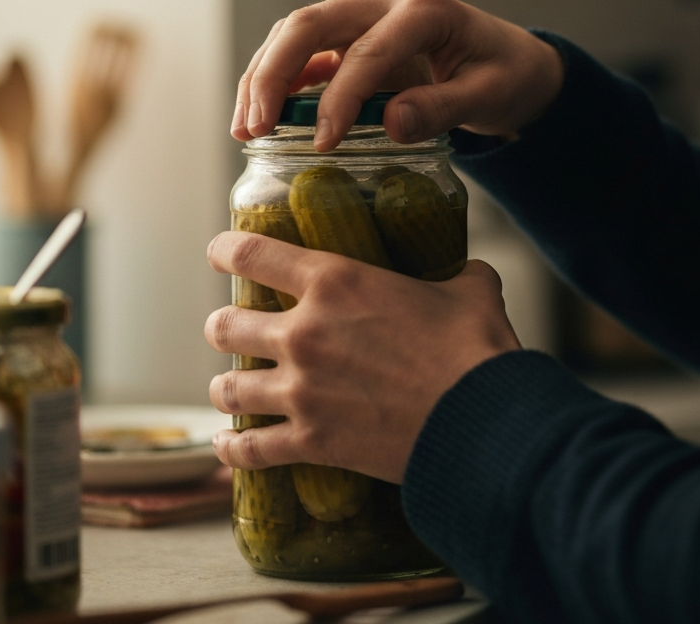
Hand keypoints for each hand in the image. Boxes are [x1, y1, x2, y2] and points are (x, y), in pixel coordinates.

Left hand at [204, 230, 520, 481]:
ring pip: (229, 388)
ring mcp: (301, 391)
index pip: (253, 254)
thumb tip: (472, 274)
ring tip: (227, 388)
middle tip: (231, 328)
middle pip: (226, 325)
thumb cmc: (474, 347)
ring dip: (225, 387)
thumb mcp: (470, 290)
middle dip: (223, 326)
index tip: (220, 252)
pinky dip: (233, 449)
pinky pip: (249, 449)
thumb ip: (459, 276)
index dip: (226, 250)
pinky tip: (226, 445)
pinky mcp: (310, 441)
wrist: (479, 417)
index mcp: (335, 281)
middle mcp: (304, 332)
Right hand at [232, 0, 563, 149]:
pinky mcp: (354, 35)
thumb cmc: (506, 76)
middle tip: (253, 128)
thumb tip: (390, 123)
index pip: (368, 51)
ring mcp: (366, 13)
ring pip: (297, 33)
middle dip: (273, 75)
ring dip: (264, 77)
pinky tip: (263, 117)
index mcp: (423, 9)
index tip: (322, 144)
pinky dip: (279, 81)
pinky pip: (306, 51)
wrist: (514, 61)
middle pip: (310, 23)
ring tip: (245, 129)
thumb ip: (443, 107)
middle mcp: (387, 1)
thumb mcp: (490, 95)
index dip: (339, 98)